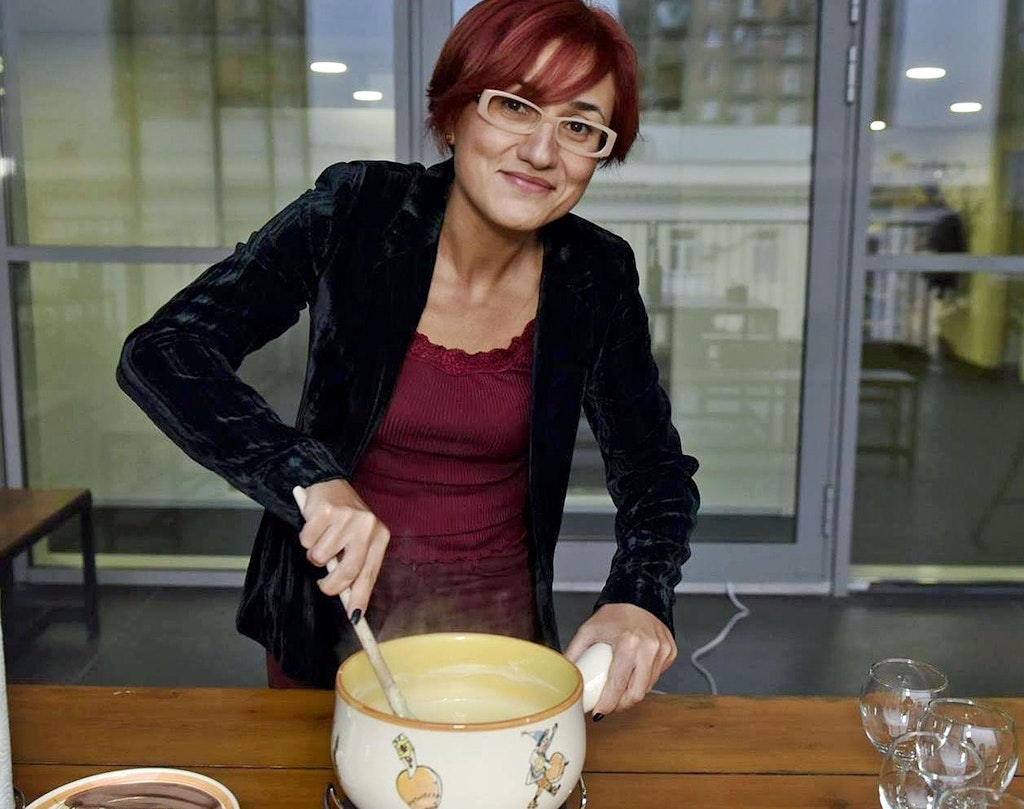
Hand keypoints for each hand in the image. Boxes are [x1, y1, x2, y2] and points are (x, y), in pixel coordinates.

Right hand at [294, 479, 389, 618]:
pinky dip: (305, 538)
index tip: (355, 618)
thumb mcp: (357, 540)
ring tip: (321, 539)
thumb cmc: (344, 519)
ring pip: (320, 557)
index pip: (370, 573)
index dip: (361, 598)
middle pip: (347, 571)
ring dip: (315, 554)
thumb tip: (351, 604)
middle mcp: (367, 526)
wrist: (330, 483)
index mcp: (379, 536)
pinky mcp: (326, 510)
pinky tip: (314, 525)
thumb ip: (355, 565)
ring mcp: (347, 517)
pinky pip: (307, 541)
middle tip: (324, 584)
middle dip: (331, 585)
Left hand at [563, 603, 676, 715]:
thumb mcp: (588, 631)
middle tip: (609, 705)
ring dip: (632, 695)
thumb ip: (574, 654)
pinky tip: (634, 674)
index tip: (599, 712)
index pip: (618, 685)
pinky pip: (656, 676)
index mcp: (628, 643)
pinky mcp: (670, 653)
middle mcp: (649, 648)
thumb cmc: (614, 614)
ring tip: (619, 691)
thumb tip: (565, 676)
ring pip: (648, 688)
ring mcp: (663, 651)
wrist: (638, 597)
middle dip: (621, 705)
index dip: (608, 704)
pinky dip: (644, 681)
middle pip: (636, 694)